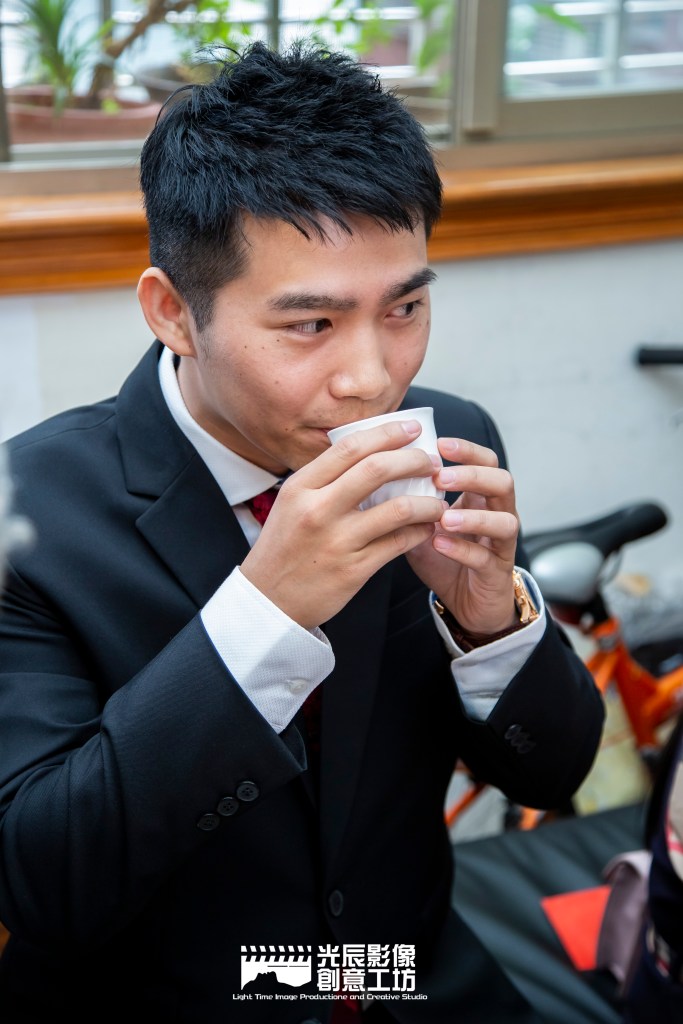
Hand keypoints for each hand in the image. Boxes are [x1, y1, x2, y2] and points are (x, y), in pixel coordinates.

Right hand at [240, 419, 445, 628]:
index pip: (351, 448)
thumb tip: (371, 452)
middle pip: (378, 469)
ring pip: (399, 509)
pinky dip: (420, 532)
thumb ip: (325, 479)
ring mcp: (338, 541)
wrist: (268, 601)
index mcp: (301, 487)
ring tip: (438, 502)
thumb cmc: (284, 547)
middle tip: (432, 462)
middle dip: (414, 460)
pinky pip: (399, 543)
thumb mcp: (292, 504)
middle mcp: (318, 510)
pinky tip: (427, 528)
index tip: (411, 429)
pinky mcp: (354, 570)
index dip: (387, 433)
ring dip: (428, 502)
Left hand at [406, 437, 519, 635]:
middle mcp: (498, 515)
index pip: (485, 461)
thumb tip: (374, 476)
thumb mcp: (422, 524)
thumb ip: (409, 502)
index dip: (467, 449)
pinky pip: (486, 558)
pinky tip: (439, 544)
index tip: (439, 443)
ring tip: (442, 516)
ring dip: (473, 516)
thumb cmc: (444, 557)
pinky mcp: (497, 573)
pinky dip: (462, 550)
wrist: (465, 604)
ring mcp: (501, 544)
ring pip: (505, 521)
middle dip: (473, 476)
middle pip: (503, 482)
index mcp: (481, 497)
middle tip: (439, 477)